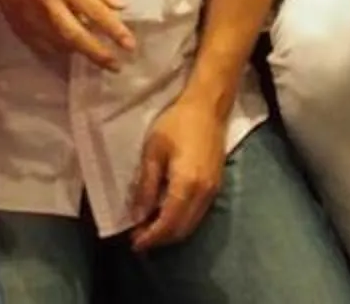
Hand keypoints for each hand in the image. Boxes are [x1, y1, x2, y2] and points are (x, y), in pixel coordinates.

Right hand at [0, 0, 137, 68]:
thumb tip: (120, 5)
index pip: (94, 11)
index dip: (113, 30)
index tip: (130, 44)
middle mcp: (49, 5)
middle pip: (76, 36)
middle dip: (98, 54)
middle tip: (117, 66)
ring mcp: (33, 20)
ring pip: (61, 45)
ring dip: (82, 53)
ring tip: (100, 56)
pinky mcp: (22, 29)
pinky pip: (46, 47)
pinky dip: (62, 50)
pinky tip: (74, 49)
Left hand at [127, 94, 227, 251]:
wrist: (208, 107)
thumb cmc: (177, 123)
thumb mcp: (153, 151)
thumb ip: (146, 186)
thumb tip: (137, 215)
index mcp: (186, 184)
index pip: (167, 223)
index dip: (150, 237)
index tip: (133, 242)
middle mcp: (203, 193)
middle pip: (181, 229)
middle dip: (159, 239)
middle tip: (138, 238)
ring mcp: (212, 190)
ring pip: (191, 224)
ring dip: (171, 232)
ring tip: (150, 229)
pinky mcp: (216, 186)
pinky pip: (198, 214)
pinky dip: (181, 221)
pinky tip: (167, 214)